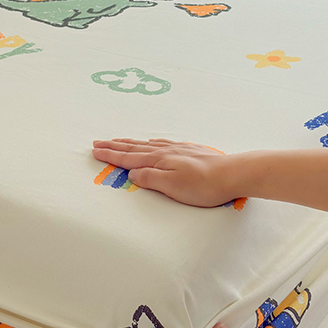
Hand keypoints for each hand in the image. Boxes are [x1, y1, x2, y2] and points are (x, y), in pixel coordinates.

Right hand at [91, 137, 240, 207]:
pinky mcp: (189, 151)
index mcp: (158, 160)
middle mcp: (166, 151)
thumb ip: (149, 178)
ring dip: (130, 143)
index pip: (128, 157)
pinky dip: (149, 142)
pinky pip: (161, 144)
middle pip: (134, 148)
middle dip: (115, 145)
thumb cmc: (203, 185)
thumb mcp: (171, 186)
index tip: (95, 150)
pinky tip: (152, 143)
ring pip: (147, 144)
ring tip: (119, 140)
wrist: (232, 174)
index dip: (110, 155)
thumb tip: (132, 172)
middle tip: (99, 142)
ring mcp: (178, 150)